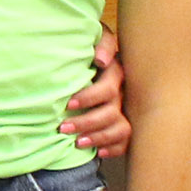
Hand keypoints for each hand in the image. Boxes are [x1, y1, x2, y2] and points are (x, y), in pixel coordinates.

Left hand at [61, 30, 130, 158]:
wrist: (87, 60)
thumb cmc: (86, 49)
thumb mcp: (92, 39)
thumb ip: (101, 43)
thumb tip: (101, 60)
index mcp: (115, 73)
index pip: (108, 88)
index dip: (90, 97)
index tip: (69, 103)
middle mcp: (122, 93)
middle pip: (111, 112)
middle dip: (87, 122)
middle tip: (63, 127)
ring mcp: (126, 110)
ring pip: (121, 128)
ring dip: (98, 137)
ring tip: (77, 142)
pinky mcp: (124, 124)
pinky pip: (126, 141)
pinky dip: (114, 148)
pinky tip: (98, 151)